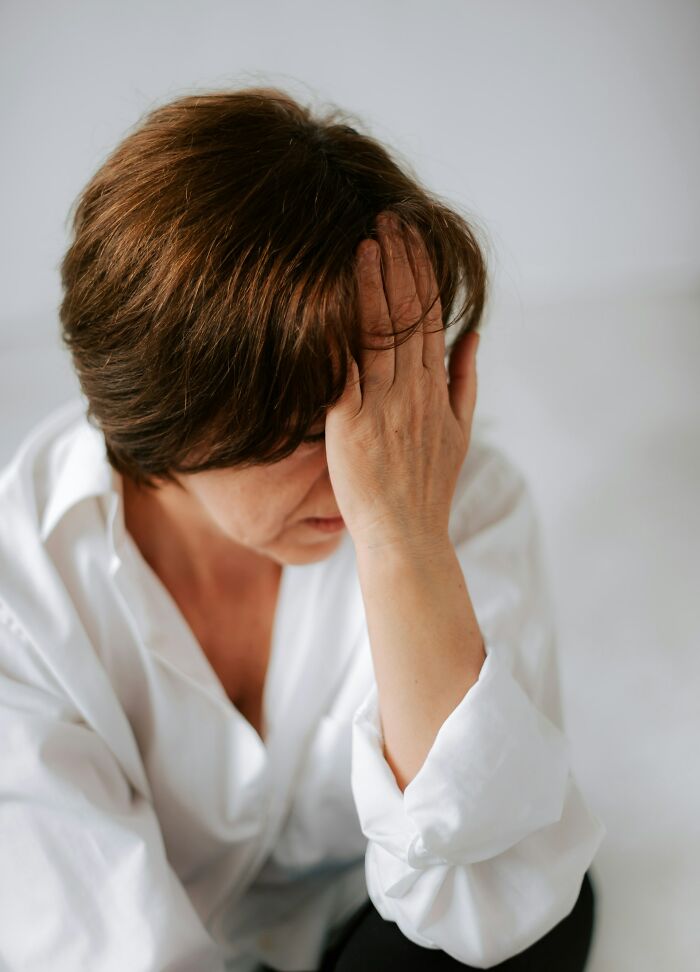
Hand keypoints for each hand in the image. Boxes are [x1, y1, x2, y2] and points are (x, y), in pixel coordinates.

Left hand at [324, 211, 479, 552]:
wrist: (404, 534)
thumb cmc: (428, 486)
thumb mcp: (460, 431)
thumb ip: (465, 380)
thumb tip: (473, 335)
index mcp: (437, 389)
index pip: (431, 318)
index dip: (422, 274)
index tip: (412, 238)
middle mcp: (412, 390)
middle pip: (408, 315)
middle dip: (399, 263)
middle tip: (387, 220)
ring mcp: (381, 405)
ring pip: (380, 333)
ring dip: (373, 283)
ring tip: (366, 242)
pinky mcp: (349, 423)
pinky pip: (344, 369)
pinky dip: (340, 332)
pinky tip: (331, 298)